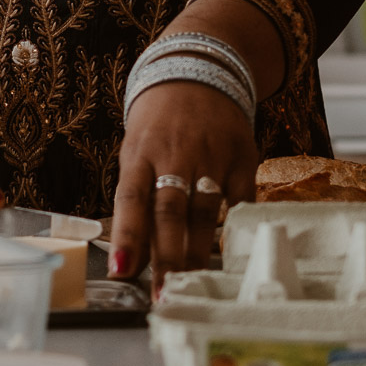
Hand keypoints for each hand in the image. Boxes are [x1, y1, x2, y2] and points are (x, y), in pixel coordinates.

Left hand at [108, 80, 256, 287]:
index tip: (122, 270)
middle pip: (170, 211)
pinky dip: (234, 228)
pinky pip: (240, 200)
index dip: (127, 236)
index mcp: (140, 153)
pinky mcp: (242, 158)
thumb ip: (136, 200)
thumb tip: (132, 257)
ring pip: (204, 211)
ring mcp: (211, 155)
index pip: (131, 199)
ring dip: (196, 251)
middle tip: (164, 293)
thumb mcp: (136, 153)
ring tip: (190, 282)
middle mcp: (175, 154)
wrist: (198, 73)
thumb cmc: (158, 125)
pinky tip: (228, 255)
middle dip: (166, 256)